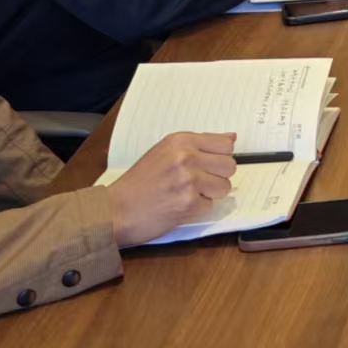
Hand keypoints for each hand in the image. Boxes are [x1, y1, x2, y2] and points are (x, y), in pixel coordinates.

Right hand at [106, 131, 236, 246]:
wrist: (115, 210)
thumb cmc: (138, 183)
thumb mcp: (165, 153)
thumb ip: (198, 144)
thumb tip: (232, 137)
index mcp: (180, 140)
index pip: (225, 144)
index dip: (220, 157)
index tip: (208, 165)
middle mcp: (186, 156)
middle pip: (229, 166)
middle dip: (217, 177)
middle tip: (197, 184)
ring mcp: (188, 180)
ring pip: (224, 187)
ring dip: (210, 195)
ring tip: (187, 195)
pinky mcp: (188, 203)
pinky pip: (210, 206)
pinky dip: (198, 210)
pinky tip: (179, 206)